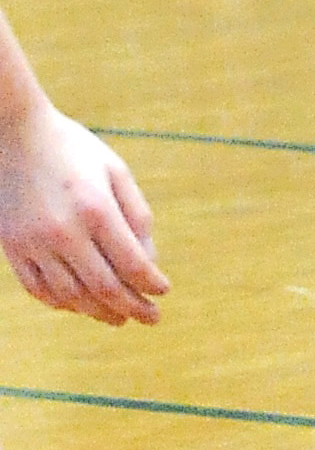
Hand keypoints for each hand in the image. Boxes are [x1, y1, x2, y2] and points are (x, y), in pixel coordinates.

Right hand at [0, 104, 168, 325]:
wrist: (9, 132)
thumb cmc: (71, 149)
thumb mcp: (116, 171)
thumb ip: (137, 216)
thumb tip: (149, 261)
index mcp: (95, 209)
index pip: (132, 265)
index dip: (152, 285)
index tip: (163, 291)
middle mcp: (63, 231)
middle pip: (105, 288)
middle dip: (133, 308)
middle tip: (152, 318)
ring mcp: (33, 242)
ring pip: (71, 295)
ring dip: (99, 312)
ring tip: (119, 318)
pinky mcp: (11, 246)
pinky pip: (37, 288)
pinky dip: (62, 303)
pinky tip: (79, 306)